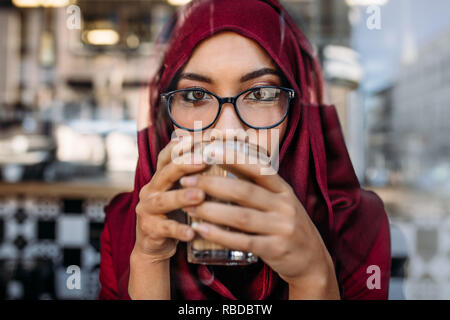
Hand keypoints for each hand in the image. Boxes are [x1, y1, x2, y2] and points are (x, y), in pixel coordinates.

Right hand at [133, 136, 206, 262]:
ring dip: (182, 197)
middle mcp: (151, 190)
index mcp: (160, 178)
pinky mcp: (149, 231)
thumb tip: (220, 154)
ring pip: (163, 200)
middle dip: (184, 165)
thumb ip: (194, 177)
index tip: (199, 137)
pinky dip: (179, 230)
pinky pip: (165, 229)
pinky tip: (192, 232)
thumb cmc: (174, 215)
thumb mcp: (181, 193)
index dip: (180, 146)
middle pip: (165, 173)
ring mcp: (147, 210)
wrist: (154, 246)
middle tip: (204, 160)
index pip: (167, 157)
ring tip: (200, 195)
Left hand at [179, 151, 338, 296]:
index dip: (233, 157)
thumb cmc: (287, 225)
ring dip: (211, 210)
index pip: (257, 168)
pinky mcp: (276, 249)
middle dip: (212, 184)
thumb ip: (258, 186)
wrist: (312, 260)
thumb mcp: (280, 201)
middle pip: (244, 191)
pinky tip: (200, 229)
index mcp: (283, 189)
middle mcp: (284, 205)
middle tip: (187, 181)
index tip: (208, 150)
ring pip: (241, 216)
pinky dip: (219, 235)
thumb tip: (226, 162)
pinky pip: (242, 241)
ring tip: (188, 205)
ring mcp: (282, 228)